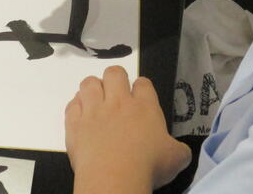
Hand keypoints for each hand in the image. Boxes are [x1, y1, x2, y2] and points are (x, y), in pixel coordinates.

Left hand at [66, 66, 191, 193]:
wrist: (114, 179)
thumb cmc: (147, 166)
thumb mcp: (176, 159)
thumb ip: (179, 149)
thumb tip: (181, 151)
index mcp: (144, 107)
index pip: (143, 83)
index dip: (142, 87)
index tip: (141, 96)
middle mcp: (118, 103)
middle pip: (114, 73)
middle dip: (116, 78)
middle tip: (117, 93)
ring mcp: (94, 111)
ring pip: (89, 83)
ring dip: (93, 88)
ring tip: (96, 99)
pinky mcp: (75, 124)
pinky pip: (72, 104)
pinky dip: (76, 106)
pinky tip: (81, 114)